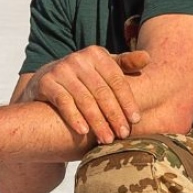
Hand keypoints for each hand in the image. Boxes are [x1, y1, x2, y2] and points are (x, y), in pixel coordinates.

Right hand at [19, 47, 150, 143]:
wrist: (45, 82)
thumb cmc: (83, 78)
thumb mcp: (103, 69)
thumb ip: (125, 64)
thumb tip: (148, 58)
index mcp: (96, 54)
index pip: (116, 80)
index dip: (127, 101)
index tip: (136, 120)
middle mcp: (78, 59)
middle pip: (102, 91)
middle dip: (114, 115)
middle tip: (123, 134)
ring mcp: (61, 70)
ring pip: (84, 99)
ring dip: (97, 122)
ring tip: (107, 139)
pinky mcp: (46, 82)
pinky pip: (64, 102)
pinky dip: (75, 118)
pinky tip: (84, 132)